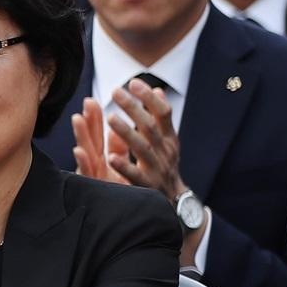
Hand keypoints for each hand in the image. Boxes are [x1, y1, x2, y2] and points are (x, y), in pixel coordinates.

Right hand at [71, 97, 129, 184]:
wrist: (121, 222)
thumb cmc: (119, 192)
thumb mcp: (118, 167)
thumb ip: (117, 148)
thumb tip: (115, 130)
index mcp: (101, 161)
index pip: (97, 135)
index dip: (94, 118)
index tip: (91, 101)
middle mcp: (95, 167)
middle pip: (91, 140)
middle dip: (88, 120)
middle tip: (87, 101)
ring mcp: (93, 178)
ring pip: (86, 153)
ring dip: (81, 135)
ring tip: (78, 118)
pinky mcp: (94, 188)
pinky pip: (88, 175)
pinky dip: (83, 163)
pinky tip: (78, 151)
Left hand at [104, 79, 183, 196]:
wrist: (176, 204)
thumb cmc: (165, 167)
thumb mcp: (166, 142)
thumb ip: (160, 119)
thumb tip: (157, 90)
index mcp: (169, 139)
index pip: (163, 114)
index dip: (149, 98)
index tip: (134, 82)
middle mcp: (165, 152)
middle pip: (151, 127)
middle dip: (134, 108)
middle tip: (116, 92)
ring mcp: (157, 170)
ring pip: (143, 149)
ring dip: (127, 132)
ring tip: (110, 118)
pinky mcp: (148, 188)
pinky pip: (136, 176)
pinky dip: (124, 167)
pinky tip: (110, 158)